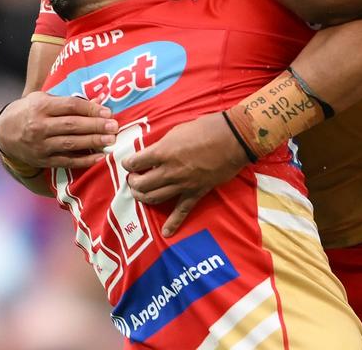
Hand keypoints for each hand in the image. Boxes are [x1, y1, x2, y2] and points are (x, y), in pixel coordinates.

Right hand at [0, 92, 116, 169]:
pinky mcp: (42, 160)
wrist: (4, 133)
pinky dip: (83, 160)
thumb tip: (97, 101)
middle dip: (95, 126)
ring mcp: (40, 145)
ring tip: (110, 141)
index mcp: (40, 106)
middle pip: (72, 125)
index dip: (90, 109)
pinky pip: (66, 161)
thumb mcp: (42, 99)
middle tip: (114, 127)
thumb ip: (67, 101)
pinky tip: (98, 157)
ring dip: (93, 142)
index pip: (70, 106)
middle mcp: (39, 126)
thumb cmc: (29, 111)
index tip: (107, 112)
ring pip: (70, 144)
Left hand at [123, 113, 248, 236]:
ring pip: (155, 198)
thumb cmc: (205, 128)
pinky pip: (182, 211)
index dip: (128, 163)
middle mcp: (169, 171)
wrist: (232, 139)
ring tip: (140, 193)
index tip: (129, 163)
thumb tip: (152, 154)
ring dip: (143, 197)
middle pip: (141, 184)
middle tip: (134, 178)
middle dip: (133, 182)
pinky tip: (166, 232)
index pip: (135, 163)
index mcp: (162, 152)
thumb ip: (162, 146)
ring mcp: (182, 184)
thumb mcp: (176, 131)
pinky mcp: (196, 193)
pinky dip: (173, 223)